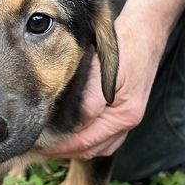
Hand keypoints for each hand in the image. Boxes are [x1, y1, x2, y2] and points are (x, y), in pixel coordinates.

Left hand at [42, 14, 166, 159]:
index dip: (60, 147)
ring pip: (99, 147)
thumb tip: (73, 127)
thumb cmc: (123, 48)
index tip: (40, 147)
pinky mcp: (125, 114)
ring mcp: (128, 119)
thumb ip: (88, 104)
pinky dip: (89, 142)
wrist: (145, 34)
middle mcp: (128, 122)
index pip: (86, 141)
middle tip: (40, 148)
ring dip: (76, 149)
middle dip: (65, 151)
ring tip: (53, 145)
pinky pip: (106, 139)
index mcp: (124, 115)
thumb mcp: (102, 73)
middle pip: (92, 149)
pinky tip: (73, 137)